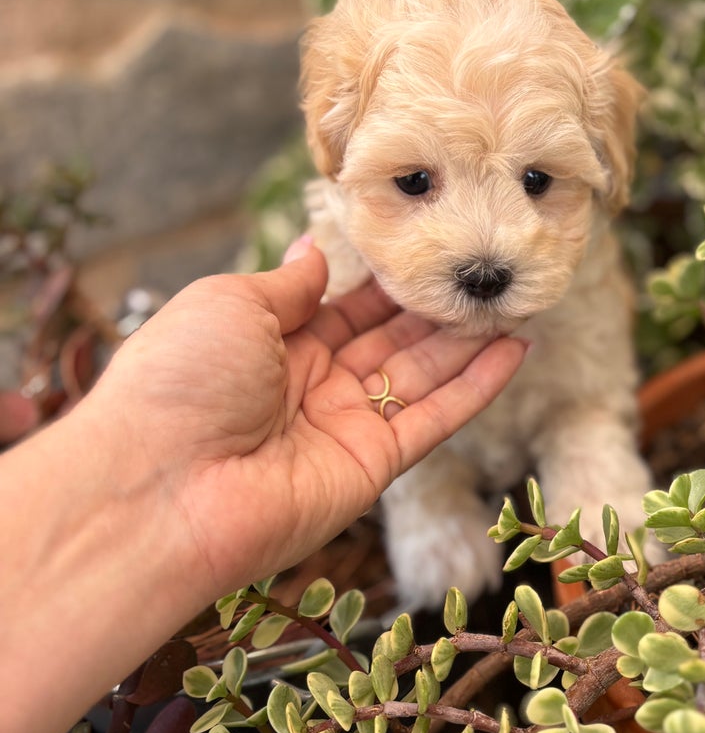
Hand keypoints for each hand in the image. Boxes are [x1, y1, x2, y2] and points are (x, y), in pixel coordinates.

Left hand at [92, 237, 526, 601]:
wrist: (161, 487)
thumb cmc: (177, 382)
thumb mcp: (228, 305)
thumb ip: (285, 285)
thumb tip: (316, 249)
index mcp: (269, 345)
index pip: (343, 307)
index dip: (387, 280)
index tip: (432, 245)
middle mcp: (311, 386)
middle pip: (390, 340)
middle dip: (436, 307)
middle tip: (486, 269)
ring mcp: (344, 427)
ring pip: (422, 376)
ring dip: (468, 341)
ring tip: (514, 298)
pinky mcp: (373, 466)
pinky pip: (435, 419)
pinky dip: (478, 386)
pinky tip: (516, 349)